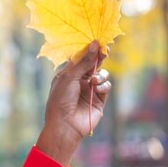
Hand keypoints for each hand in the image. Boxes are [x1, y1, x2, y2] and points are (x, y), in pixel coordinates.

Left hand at [36, 41, 111, 166]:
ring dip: (100, 75)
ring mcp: (89, 90)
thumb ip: (84, 61)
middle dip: (99, 58)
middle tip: (105, 51)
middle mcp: (79, 80)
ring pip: (102, 75)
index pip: (80, 58)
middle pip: (93, 64)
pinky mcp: (99, 99)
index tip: (97, 42)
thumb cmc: (61, 99)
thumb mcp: (70, 77)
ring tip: (94, 81)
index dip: (89, 50)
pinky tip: (97, 89)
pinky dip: (104, 85)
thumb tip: (95, 44)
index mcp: (67, 73)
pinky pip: (106, 86)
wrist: (65, 124)